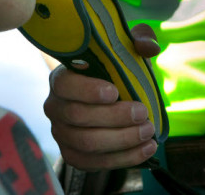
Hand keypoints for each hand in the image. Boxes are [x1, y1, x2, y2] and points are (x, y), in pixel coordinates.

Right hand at [43, 24, 160, 170]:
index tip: (114, 92)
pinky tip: (146, 150)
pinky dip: (123, 159)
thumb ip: (137, 41)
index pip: (65, 85)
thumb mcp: (126, 51)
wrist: (110, 100)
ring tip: (148, 133)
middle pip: (78, 117)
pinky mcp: (73, 154)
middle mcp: (55, 106)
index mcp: (61, 78)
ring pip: (86, 143)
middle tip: (143, 113)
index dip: (87, 90)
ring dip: (121, 140)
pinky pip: (93, 163)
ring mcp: (61, 133)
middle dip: (114, 118)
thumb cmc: (114, 71)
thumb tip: (149, 47)